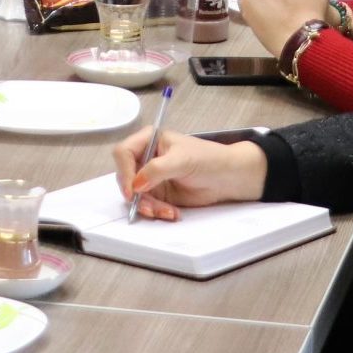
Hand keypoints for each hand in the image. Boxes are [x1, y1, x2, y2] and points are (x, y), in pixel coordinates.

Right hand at [112, 131, 267, 220]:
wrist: (228, 178)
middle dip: (136, 194)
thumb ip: (156, 169)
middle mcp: (146, 158)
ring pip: (136, 195)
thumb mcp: (181, 160)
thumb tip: (136, 184)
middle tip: (149, 207)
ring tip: (167, 212)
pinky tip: (172, 213)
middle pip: (126, 176)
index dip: (125, 172)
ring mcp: (151, 177)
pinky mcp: (159, 194)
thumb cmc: (208, 159)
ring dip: (148, 206)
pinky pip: (149, 205)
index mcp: (148, 140)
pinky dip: (157, 212)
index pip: (124, 153)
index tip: (132, 190)